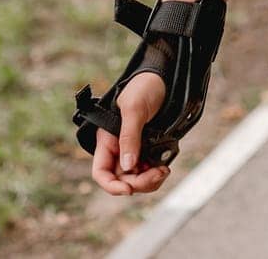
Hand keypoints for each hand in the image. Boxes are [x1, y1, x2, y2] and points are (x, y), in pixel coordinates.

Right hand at [90, 71, 172, 195]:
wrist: (166, 78)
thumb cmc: (144, 88)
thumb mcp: (134, 109)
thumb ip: (129, 137)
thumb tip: (128, 167)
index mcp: (107, 141)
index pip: (101, 173)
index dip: (111, 186)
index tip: (128, 189)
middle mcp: (119, 150)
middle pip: (122, 180)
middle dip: (138, 183)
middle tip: (158, 174)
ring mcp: (136, 151)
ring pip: (137, 179)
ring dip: (150, 181)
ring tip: (164, 170)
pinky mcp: (151, 150)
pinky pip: (150, 171)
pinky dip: (157, 174)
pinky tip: (165, 167)